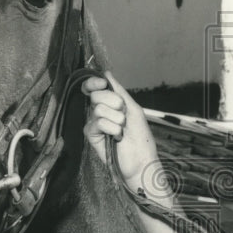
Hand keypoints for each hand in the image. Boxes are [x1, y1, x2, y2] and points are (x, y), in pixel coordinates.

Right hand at [82, 72, 161, 186]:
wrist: (141, 160)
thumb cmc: (140, 136)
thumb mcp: (133, 108)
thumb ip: (119, 91)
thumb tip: (106, 73)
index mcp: (109, 103)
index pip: (93, 87)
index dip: (94, 82)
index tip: (102, 84)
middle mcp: (99, 111)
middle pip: (95, 95)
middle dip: (114, 102)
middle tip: (123, 115)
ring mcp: (94, 123)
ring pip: (98, 109)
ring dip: (116, 119)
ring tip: (122, 129)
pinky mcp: (91, 135)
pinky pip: (98, 122)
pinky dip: (112, 128)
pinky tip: (117, 137)